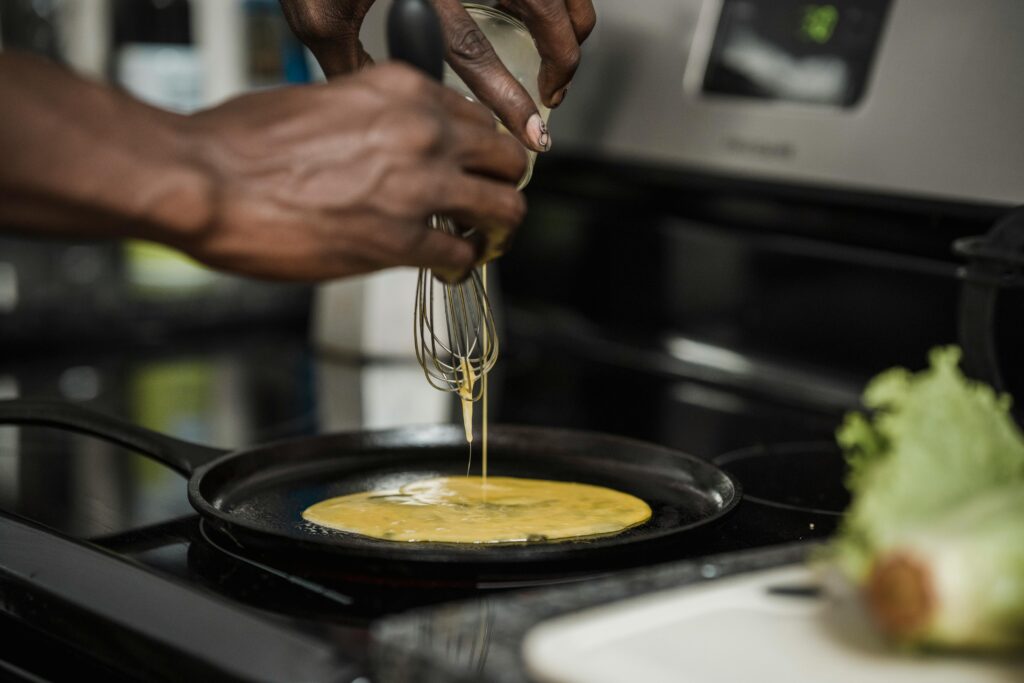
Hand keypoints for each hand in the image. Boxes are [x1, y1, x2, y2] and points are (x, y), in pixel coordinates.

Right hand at [181, 63, 526, 280]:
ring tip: (482, 241)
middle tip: (489, 204)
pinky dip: (461, 264)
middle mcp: (421, 131)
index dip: (479, 148)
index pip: (476, 116)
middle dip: (502, 184)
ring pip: (503, 209)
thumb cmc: (242, 143)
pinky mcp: (399, 240)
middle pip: (505, 158)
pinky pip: (460, 254)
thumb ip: (372, 119)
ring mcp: (416, 187)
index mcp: (401, 90)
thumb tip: (390, 145)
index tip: (475, 165)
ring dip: (496, 229)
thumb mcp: (322, 101)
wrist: (204, 180)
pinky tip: (448, 266)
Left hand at [280, 0, 596, 151]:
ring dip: (569, 23)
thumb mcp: (319, 10)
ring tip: (556, 56)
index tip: (531, 133)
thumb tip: (382, 103)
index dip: (509, 99)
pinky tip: (538, 12)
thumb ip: (348, 60)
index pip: (476, 51)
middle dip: (562, 61)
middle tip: (552, 94)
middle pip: (548, 11)